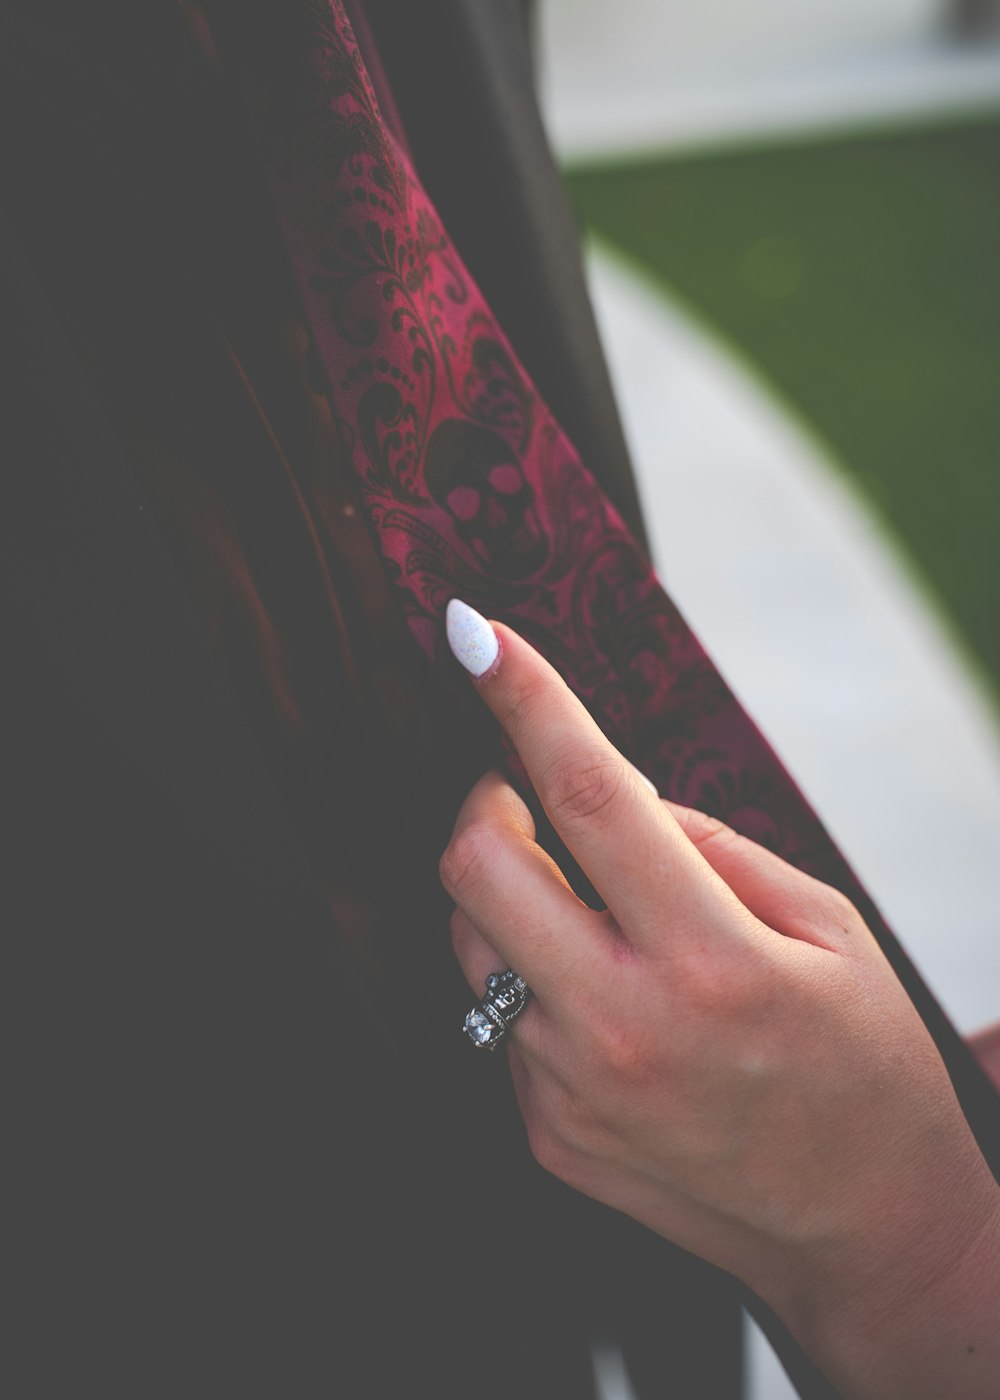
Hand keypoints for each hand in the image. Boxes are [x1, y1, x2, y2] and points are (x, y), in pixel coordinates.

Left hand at [439, 604, 999, 1398]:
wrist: (863, 1231)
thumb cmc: (860, 1062)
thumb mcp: (825, 927)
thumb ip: (706, 845)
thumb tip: (603, 789)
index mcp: (712, 961)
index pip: (593, 797)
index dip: (526, 701)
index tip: (473, 633)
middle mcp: (624, 1028)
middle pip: (476, 869)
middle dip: (484, 804)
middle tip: (528, 800)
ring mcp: (570, 1090)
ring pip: (471, 940)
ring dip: (509, 896)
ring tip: (593, 918)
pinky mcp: (544, 1133)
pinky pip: (498, 1017)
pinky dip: (534, 979)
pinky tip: (607, 1007)